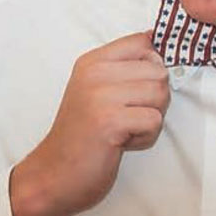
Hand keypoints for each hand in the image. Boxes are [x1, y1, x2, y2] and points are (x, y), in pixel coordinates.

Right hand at [10, 31, 168, 215]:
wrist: (54, 174)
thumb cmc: (81, 137)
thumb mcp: (96, 92)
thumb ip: (124, 70)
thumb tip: (160, 49)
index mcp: (92, 61)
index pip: (143, 41)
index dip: (154, 64)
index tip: (140, 89)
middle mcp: (95, 72)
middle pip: (158, 70)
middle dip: (154, 99)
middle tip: (128, 116)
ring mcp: (101, 95)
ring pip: (160, 94)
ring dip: (150, 118)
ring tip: (124, 129)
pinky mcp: (110, 120)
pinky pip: (154, 120)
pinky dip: (146, 137)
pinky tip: (122, 142)